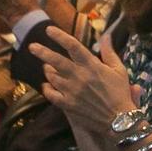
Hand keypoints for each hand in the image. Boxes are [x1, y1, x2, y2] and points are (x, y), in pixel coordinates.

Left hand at [29, 25, 139, 150]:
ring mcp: (72, 91)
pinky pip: (51, 94)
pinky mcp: (68, 105)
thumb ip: (109, 52)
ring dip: (47, 70)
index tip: (49, 30)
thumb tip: (106, 35)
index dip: (59, 36)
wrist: (119, 120)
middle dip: (42, 52)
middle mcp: (79, 76)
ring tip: (46, 66)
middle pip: (56, 60)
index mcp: (92, 65)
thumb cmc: (120, 93)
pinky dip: (47, 89)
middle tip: (31, 47)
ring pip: (52, 77)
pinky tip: (47, 85)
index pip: (72, 46)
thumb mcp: (119, 70)